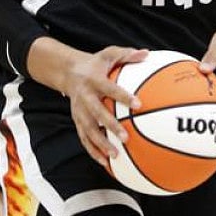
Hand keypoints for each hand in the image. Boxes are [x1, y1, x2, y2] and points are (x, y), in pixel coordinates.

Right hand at [63, 46, 146, 166]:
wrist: (68, 71)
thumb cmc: (96, 63)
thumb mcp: (109, 54)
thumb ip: (127, 54)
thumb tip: (146, 53)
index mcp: (94, 80)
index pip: (110, 88)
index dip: (123, 96)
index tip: (139, 104)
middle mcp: (85, 96)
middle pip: (96, 113)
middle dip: (109, 126)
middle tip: (126, 137)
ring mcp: (79, 110)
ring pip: (88, 130)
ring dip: (100, 143)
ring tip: (115, 156)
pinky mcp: (76, 120)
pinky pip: (83, 138)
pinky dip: (93, 151)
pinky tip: (105, 163)